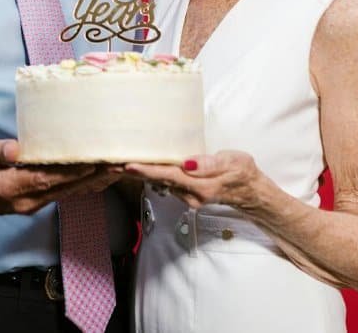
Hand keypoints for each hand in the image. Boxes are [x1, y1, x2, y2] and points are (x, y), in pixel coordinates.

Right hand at [0, 137, 119, 217]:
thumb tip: (16, 150)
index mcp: (9, 188)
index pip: (47, 179)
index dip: (72, 171)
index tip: (94, 161)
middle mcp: (25, 201)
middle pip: (65, 189)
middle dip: (93, 176)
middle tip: (118, 163)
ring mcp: (31, 204)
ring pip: (67, 193)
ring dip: (93, 182)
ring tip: (117, 169)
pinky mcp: (35, 202)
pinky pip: (63, 194)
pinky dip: (82, 185)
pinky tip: (99, 177)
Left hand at [124, 150, 267, 209]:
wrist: (249, 192)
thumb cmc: (242, 173)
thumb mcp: (233, 162)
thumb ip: (210, 164)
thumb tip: (188, 164)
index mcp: (201, 185)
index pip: (169, 175)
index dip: (147, 170)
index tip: (127, 164)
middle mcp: (190, 194)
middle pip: (157, 179)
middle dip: (132, 171)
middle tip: (108, 162)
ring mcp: (186, 195)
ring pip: (157, 181)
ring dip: (135, 173)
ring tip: (113, 162)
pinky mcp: (184, 192)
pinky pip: (162, 181)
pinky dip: (146, 174)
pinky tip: (133, 167)